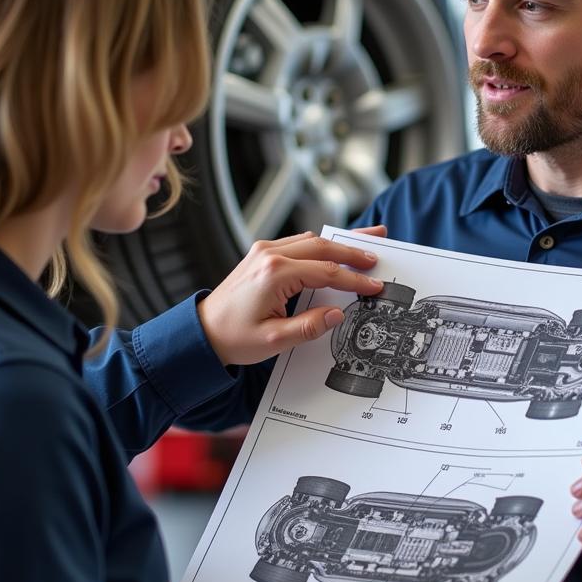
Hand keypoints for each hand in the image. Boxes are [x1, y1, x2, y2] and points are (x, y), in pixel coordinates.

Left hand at [197, 227, 386, 365]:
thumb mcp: (274, 340)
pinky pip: (298, 243)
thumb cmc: (233, 337)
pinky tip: (336, 248)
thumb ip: (308, 327)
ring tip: (366, 243)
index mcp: (275, 274)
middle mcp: (269, 255)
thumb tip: (337, 314)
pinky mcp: (262, 254)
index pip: (326, 272)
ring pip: (311, 240)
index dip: (354, 280)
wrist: (203, 331)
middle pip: (323, 246)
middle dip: (353, 251)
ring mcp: (264, 251)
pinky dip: (321, 245)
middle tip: (378, 256)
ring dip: (339, 242)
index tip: (374, 286)